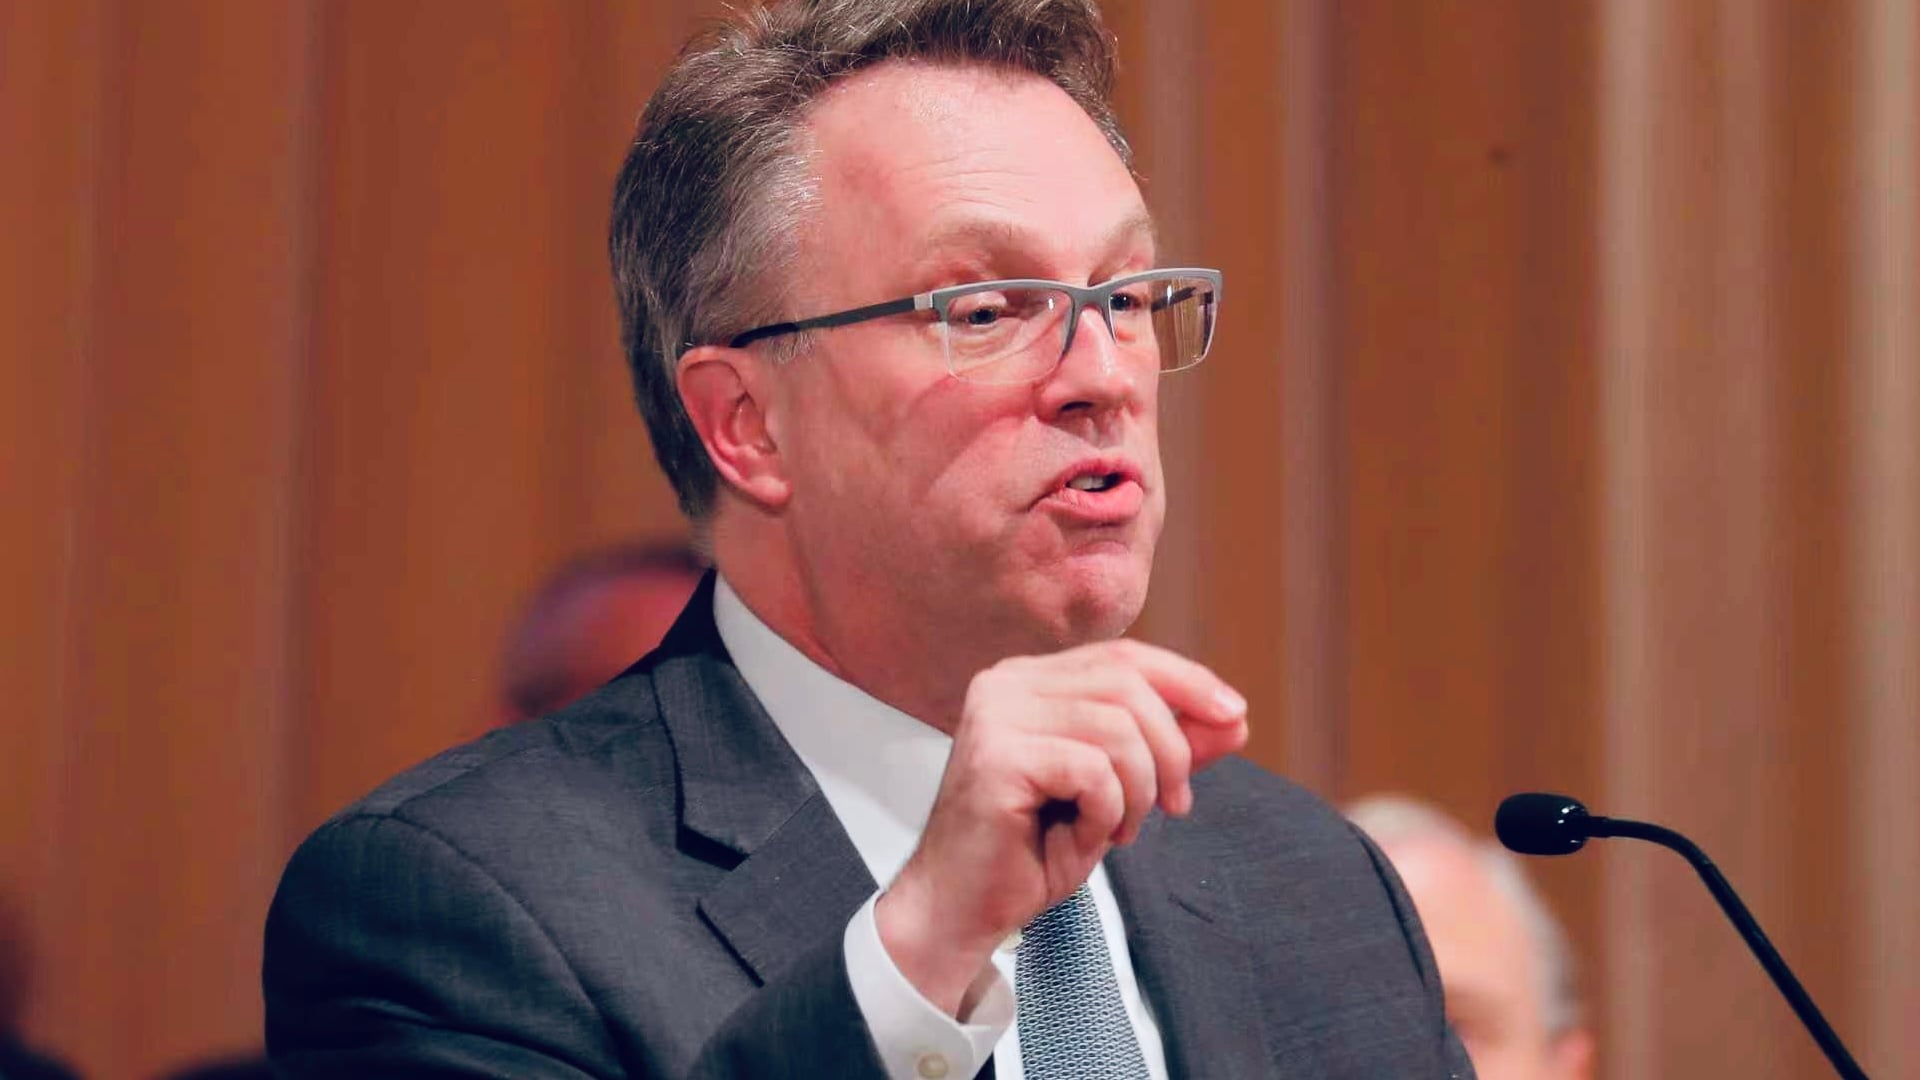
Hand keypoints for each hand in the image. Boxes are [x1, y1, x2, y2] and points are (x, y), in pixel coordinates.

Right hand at [874, 639, 1247, 1013]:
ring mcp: (996, 715)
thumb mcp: (1118, 793)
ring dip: (1139, 791)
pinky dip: (1107, 812)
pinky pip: (1093, 770)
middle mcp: (1006, 683)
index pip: (1124, 656)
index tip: (1235, 717)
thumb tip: (1234, 719)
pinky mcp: (997, 756)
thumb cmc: (1030, 851)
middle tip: (1173, 806)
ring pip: (1118, 728)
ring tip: (1118, 830)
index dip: (1188, 681)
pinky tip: (1082, 837)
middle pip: (1128, 684)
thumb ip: (1168, 751)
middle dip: (1172, 750)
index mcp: (1030, 680)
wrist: (963, 908)